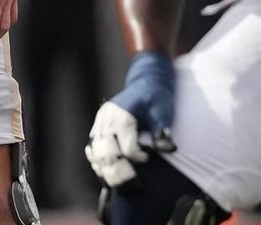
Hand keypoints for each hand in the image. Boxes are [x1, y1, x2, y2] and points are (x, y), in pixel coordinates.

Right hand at [85, 50, 177, 189]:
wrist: (146, 81)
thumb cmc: (155, 97)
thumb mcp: (162, 112)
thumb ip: (162, 132)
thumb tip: (168, 149)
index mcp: (122, 117)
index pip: (126, 149)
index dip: (139, 157)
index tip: (149, 157)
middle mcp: (107, 120)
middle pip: (106, 153)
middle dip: (119, 169)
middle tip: (132, 177)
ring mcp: (100, 121)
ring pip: (95, 151)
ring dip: (105, 167)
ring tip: (117, 179)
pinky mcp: (98, 123)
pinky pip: (92, 144)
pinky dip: (97, 158)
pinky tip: (104, 168)